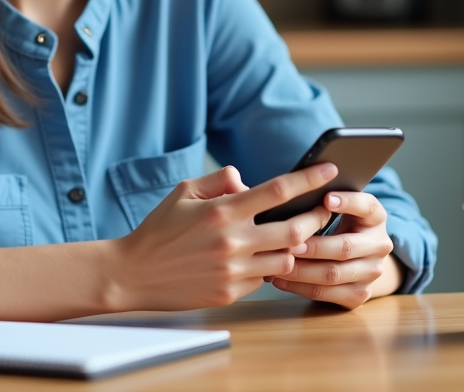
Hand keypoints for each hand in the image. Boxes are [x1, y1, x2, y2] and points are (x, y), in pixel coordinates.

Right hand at [111, 163, 336, 310]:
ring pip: (286, 259)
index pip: (277, 191)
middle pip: (295, 230)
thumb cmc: (159, 229)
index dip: (308, 179)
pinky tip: (258, 259)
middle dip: (315, 218)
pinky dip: (266, 267)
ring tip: (290, 237)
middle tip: (321, 211)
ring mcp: (233, 271)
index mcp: (222, 211)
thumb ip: (218, 180)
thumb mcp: (183, 192)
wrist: (133, 273)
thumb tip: (246, 179)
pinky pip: (262, 278)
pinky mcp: (230, 293)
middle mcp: (232, 241)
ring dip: (292, 247)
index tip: (329, 169)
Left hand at [270, 190, 397, 308]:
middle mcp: (380, 245)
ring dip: (300, 269)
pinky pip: (326, 294)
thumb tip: (294, 192)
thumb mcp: (342, 208)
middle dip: (313, 246)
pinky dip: (299, 287)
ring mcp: (372, 273)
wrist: (359, 259)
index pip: (367, 206)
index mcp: (376, 217)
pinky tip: (279, 279)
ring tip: (278, 261)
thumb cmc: (340, 224)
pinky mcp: (359, 295)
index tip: (326, 198)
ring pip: (332, 274)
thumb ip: (326, 201)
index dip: (348, 202)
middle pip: (345, 247)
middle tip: (288, 243)